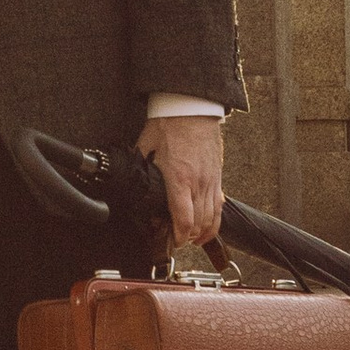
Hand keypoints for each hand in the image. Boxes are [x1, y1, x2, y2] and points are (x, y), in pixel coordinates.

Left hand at [138, 114, 225, 255]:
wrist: (192, 107)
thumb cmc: (170, 124)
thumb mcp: (145, 146)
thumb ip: (140, 167)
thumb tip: (130, 180)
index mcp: (178, 178)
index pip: (183, 219)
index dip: (179, 237)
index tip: (172, 242)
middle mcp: (198, 183)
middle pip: (198, 223)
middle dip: (187, 238)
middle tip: (176, 240)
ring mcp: (211, 181)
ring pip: (211, 218)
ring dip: (202, 233)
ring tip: (191, 238)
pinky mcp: (218, 176)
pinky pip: (219, 206)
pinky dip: (215, 221)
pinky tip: (208, 228)